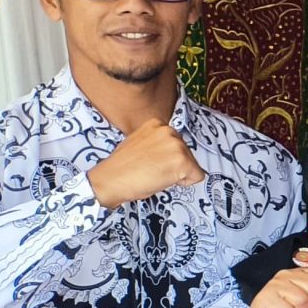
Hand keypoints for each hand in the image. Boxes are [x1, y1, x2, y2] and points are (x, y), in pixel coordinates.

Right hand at [87, 120, 204, 208]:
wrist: (109, 180)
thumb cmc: (121, 167)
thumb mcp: (139, 143)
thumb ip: (157, 143)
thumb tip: (167, 152)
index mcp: (157, 124)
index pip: (177, 143)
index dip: (167, 157)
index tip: (152, 161)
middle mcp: (169, 131)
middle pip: (187, 153)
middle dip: (174, 165)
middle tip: (152, 170)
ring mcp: (177, 145)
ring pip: (192, 165)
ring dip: (177, 174)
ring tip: (155, 174)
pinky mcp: (183, 161)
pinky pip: (197, 176)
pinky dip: (185, 183)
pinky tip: (163, 180)